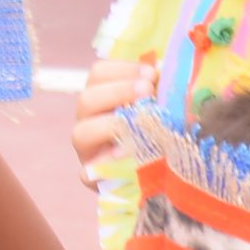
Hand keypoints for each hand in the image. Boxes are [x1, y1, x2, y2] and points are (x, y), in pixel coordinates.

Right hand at [71, 57, 158, 178]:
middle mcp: (89, 121)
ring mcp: (88, 150)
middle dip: (118, 91)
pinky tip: (129, 157)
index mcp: (103, 99)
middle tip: (147, 90)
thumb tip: (168, 70)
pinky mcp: (92, 178)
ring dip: (110, 124)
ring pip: (81, 132)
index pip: (99, 74)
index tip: (151, 73)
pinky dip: (106, 164)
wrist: (163, 180)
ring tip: (140, 122)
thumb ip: (162, 92)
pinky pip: (88, 172)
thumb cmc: (164, 136)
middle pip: (86, 99)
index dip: (123, 69)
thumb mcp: (163, 110)